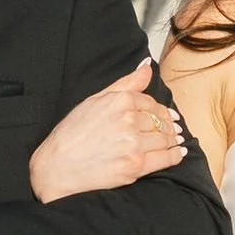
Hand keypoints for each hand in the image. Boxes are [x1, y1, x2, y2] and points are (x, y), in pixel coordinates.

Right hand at [28, 60, 189, 202]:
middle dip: (168, 124)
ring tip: (176, 139)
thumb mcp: (94, 100)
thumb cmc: (71, 135)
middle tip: (174, 128)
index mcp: (119, 101)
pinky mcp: (135, 166)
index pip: (150, 102)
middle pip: (159, 120)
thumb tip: (146, 66)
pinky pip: (165, 158)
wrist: (57, 168)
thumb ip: (125, 83)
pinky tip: (177, 152)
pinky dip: (175, 155)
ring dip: (173, 139)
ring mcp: (133, 144)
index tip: (166, 114)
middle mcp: (128, 120)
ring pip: (164, 138)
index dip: (160, 109)